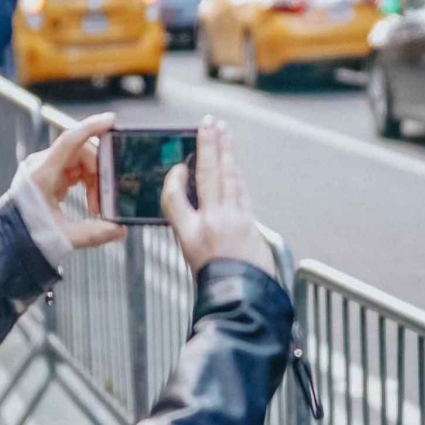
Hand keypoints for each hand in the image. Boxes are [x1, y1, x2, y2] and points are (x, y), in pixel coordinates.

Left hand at [20, 113, 127, 249]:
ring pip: (80, 161)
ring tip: (96, 206)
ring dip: (94, 180)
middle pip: (81, 152)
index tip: (111, 120)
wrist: (8, 241)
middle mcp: (41, 165)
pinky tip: (89, 202)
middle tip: (105, 199)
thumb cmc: (29, 237)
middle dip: (98, 173)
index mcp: (41, 175)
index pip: (69, 140)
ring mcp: (43, 168)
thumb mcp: (64, 237)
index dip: (91, 127)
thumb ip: (94, 233)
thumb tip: (120, 230)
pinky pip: (74, 169)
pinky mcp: (47, 174)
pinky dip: (86, 182)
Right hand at [161, 117, 276, 277]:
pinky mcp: (251, 222)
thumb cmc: (215, 284)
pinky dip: (236, 173)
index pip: (173, 198)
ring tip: (222, 130)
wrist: (244, 301)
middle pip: (207, 174)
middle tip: (207, 122)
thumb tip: (198, 199)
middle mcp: (210, 223)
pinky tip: (233, 161)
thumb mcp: (191, 257)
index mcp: (188, 235)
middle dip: (207, 145)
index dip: (173, 179)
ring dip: (225, 150)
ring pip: (228, 176)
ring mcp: (233, 220)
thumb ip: (193, 227)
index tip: (177, 167)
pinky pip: (241, 190)